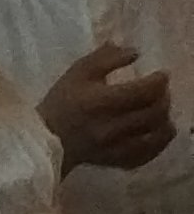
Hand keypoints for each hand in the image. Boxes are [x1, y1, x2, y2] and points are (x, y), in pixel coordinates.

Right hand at [45, 40, 177, 175]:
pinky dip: (161, 140)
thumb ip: (105, 58)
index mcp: (99, 101)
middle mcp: (112, 126)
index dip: (158, 81)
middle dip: (164, 98)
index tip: (162, 74)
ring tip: (160, 109)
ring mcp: (118, 147)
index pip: (141, 91)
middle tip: (162, 90)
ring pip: (158, 134)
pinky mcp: (121, 162)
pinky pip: (152, 153)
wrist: (47, 138)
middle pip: (154, 112)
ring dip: (166, 118)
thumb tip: (135, 52)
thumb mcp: (77, 73)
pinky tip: (157, 130)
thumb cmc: (62, 101)